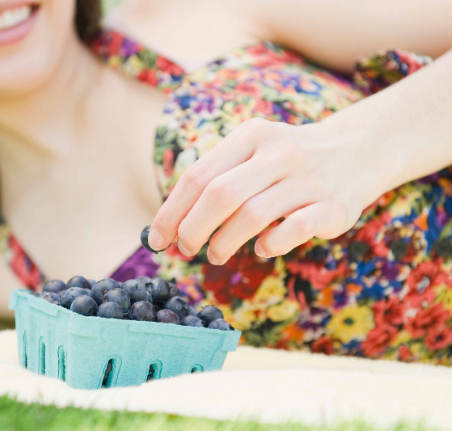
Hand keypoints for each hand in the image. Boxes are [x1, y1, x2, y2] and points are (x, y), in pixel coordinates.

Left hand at [148, 118, 386, 263]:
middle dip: (193, 229)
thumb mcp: (252, 153)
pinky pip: (292, 231)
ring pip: (251, 215)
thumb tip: (172, 225)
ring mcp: (309, 179)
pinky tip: (262, 248)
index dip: (171, 211)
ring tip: (215, 254)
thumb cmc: (287, 162)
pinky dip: (269, 245)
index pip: (198, 176)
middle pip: (220, 195)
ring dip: (224, 242)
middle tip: (185, 249)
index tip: (156, 239)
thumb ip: (216, 180)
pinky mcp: (334, 206)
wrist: (358, 150)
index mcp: (251, 136)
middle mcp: (280, 153)